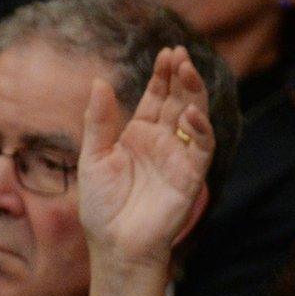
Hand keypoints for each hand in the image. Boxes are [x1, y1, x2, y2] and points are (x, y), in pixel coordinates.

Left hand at [77, 47, 213, 274]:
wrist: (114, 243)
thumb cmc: (101, 205)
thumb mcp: (93, 157)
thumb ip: (98, 121)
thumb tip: (99, 81)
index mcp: (139, 134)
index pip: (156, 97)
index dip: (162, 75)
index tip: (166, 52)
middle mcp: (162, 141)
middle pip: (177, 101)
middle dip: (180, 77)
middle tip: (178, 54)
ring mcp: (178, 156)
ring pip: (193, 117)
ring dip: (194, 94)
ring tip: (187, 70)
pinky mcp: (190, 175)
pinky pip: (201, 147)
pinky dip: (199, 129)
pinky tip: (191, 113)